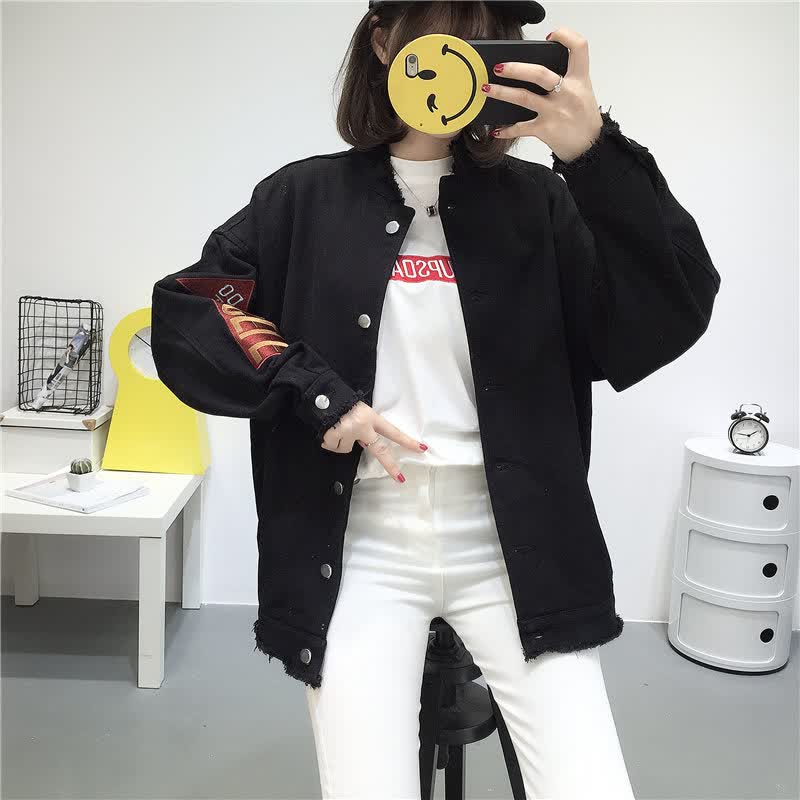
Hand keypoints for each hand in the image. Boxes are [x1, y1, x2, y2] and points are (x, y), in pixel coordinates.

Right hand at [320, 401, 426, 482]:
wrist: (321, 394)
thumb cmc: (340, 399)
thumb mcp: (358, 409)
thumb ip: (365, 425)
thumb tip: (364, 442)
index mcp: (371, 417)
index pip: (393, 431)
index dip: (407, 441)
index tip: (422, 449)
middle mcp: (363, 426)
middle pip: (379, 450)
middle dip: (390, 465)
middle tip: (400, 478)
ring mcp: (348, 432)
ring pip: (346, 449)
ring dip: (339, 441)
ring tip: (334, 428)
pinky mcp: (334, 436)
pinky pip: (332, 447)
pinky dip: (328, 441)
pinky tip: (326, 430)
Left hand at [482, 27, 603, 162]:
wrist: (590, 148)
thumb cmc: (583, 118)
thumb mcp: (583, 92)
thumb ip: (566, 78)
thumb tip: (534, 70)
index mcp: (580, 79)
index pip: (579, 48)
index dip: (566, 35)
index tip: (551, 35)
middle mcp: (567, 93)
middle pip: (539, 73)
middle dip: (515, 69)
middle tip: (499, 67)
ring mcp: (555, 112)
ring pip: (523, 98)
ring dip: (501, 92)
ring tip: (486, 89)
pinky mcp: (545, 130)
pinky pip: (520, 128)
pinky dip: (506, 130)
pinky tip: (496, 130)